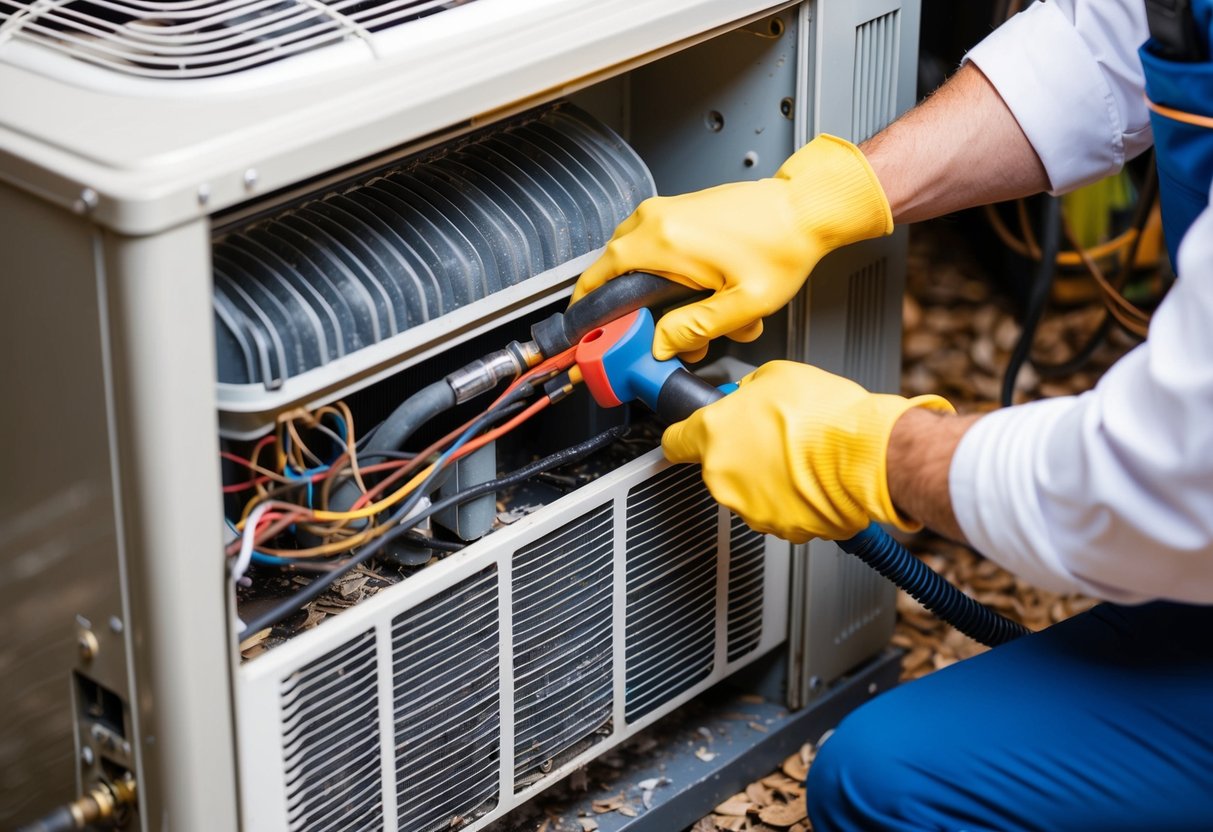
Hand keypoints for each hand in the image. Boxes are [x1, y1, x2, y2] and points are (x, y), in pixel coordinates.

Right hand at [571, 135, 892, 360]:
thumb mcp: (741, 304)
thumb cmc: (782, 246)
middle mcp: (656, 220)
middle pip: (612, 274)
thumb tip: (660, 345)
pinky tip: (697, 297)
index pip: (597, 277)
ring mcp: (665, 212)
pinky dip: (664, 276)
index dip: (586, 310)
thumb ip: (695, 329)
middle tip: (649, 338)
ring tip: (686, 320)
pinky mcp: (678, 213)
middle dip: (629, 311)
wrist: (805, 209)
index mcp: (662, 241)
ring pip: (633, 263)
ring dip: (651, 295)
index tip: (586, 334)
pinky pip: (651, 249)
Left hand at [662, 361, 953, 542]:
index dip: (684, 436)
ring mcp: (749, 507)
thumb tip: (747, 395)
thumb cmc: (826, 415)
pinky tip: (812, 477)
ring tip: (801, 456)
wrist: (866, 455)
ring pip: (749, 492)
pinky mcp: (779, 529)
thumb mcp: (776, 375)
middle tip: (774, 436)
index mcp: (713, 435)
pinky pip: (779, 512)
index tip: (689, 436)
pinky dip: (792, 500)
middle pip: (719, 467)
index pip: (674, 442)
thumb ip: (748, 390)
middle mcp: (723, 476)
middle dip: (741, 454)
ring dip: (768, 478)